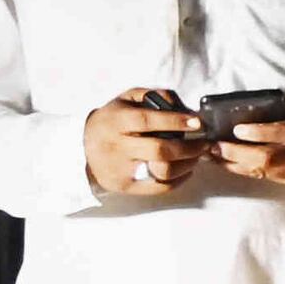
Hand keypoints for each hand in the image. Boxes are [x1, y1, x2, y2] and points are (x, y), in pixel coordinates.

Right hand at [82, 91, 204, 197]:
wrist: (80, 148)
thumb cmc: (112, 120)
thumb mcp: (126, 99)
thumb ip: (154, 95)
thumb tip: (183, 107)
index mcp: (115, 121)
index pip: (147, 121)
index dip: (175, 121)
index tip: (197, 122)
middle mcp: (116, 146)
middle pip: (159, 150)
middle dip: (189, 147)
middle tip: (204, 143)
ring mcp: (119, 169)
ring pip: (162, 171)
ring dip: (188, 164)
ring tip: (197, 156)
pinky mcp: (124, 186)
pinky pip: (158, 188)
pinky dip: (179, 180)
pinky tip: (187, 170)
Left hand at [204, 104, 284, 187]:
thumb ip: (283, 107)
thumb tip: (249, 105)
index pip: (284, 134)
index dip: (259, 133)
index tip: (237, 129)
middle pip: (268, 157)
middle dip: (237, 153)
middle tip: (213, 146)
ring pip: (264, 171)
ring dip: (235, 165)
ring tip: (214, 156)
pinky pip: (268, 178)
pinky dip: (246, 171)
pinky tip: (230, 165)